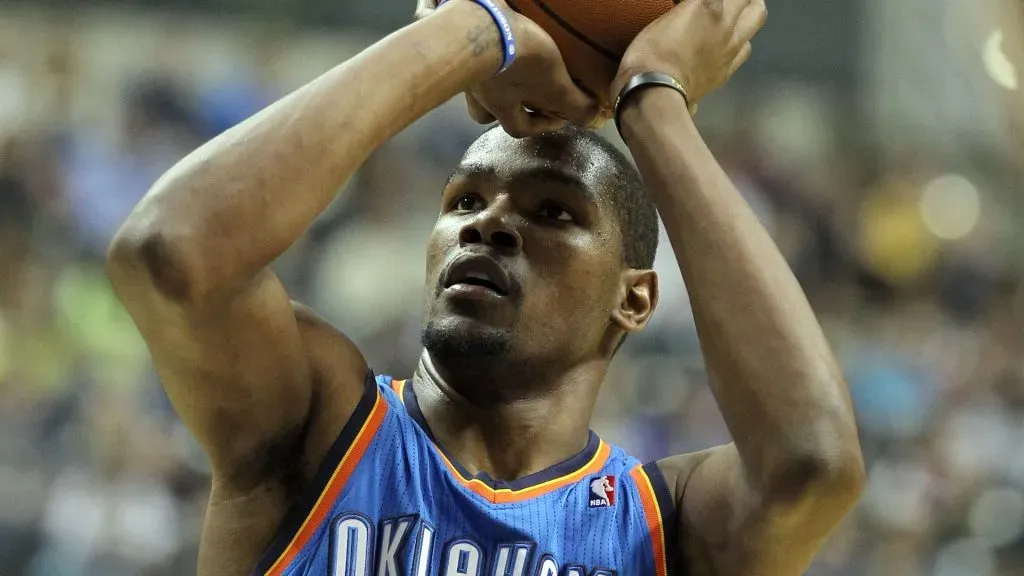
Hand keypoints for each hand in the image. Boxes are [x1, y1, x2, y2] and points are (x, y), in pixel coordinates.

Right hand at [415, 0, 599, 135]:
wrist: (480, 22)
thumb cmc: (517, 61)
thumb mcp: (554, 86)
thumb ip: (573, 105)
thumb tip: (592, 119)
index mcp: (498, 106)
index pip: (518, 129)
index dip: (541, 126)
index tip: (561, 115)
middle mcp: (478, 91)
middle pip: (485, 112)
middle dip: (507, 106)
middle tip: (527, 92)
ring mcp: (466, 68)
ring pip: (478, 84)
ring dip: (494, 80)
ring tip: (511, 65)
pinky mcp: (464, 41)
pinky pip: (475, 52)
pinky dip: (488, 50)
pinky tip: (502, 37)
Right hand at [612, 0, 766, 112]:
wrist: (656, 94)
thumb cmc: (650, 53)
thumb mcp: (664, 19)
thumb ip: (687, 8)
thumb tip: (692, 7)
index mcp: (709, 7)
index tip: (702, 2)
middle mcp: (727, 25)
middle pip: (752, 2)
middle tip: (734, 0)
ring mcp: (731, 50)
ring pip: (755, 23)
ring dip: (747, 17)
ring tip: (736, 18)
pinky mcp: (727, 71)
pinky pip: (744, 50)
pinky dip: (739, 43)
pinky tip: (728, 45)